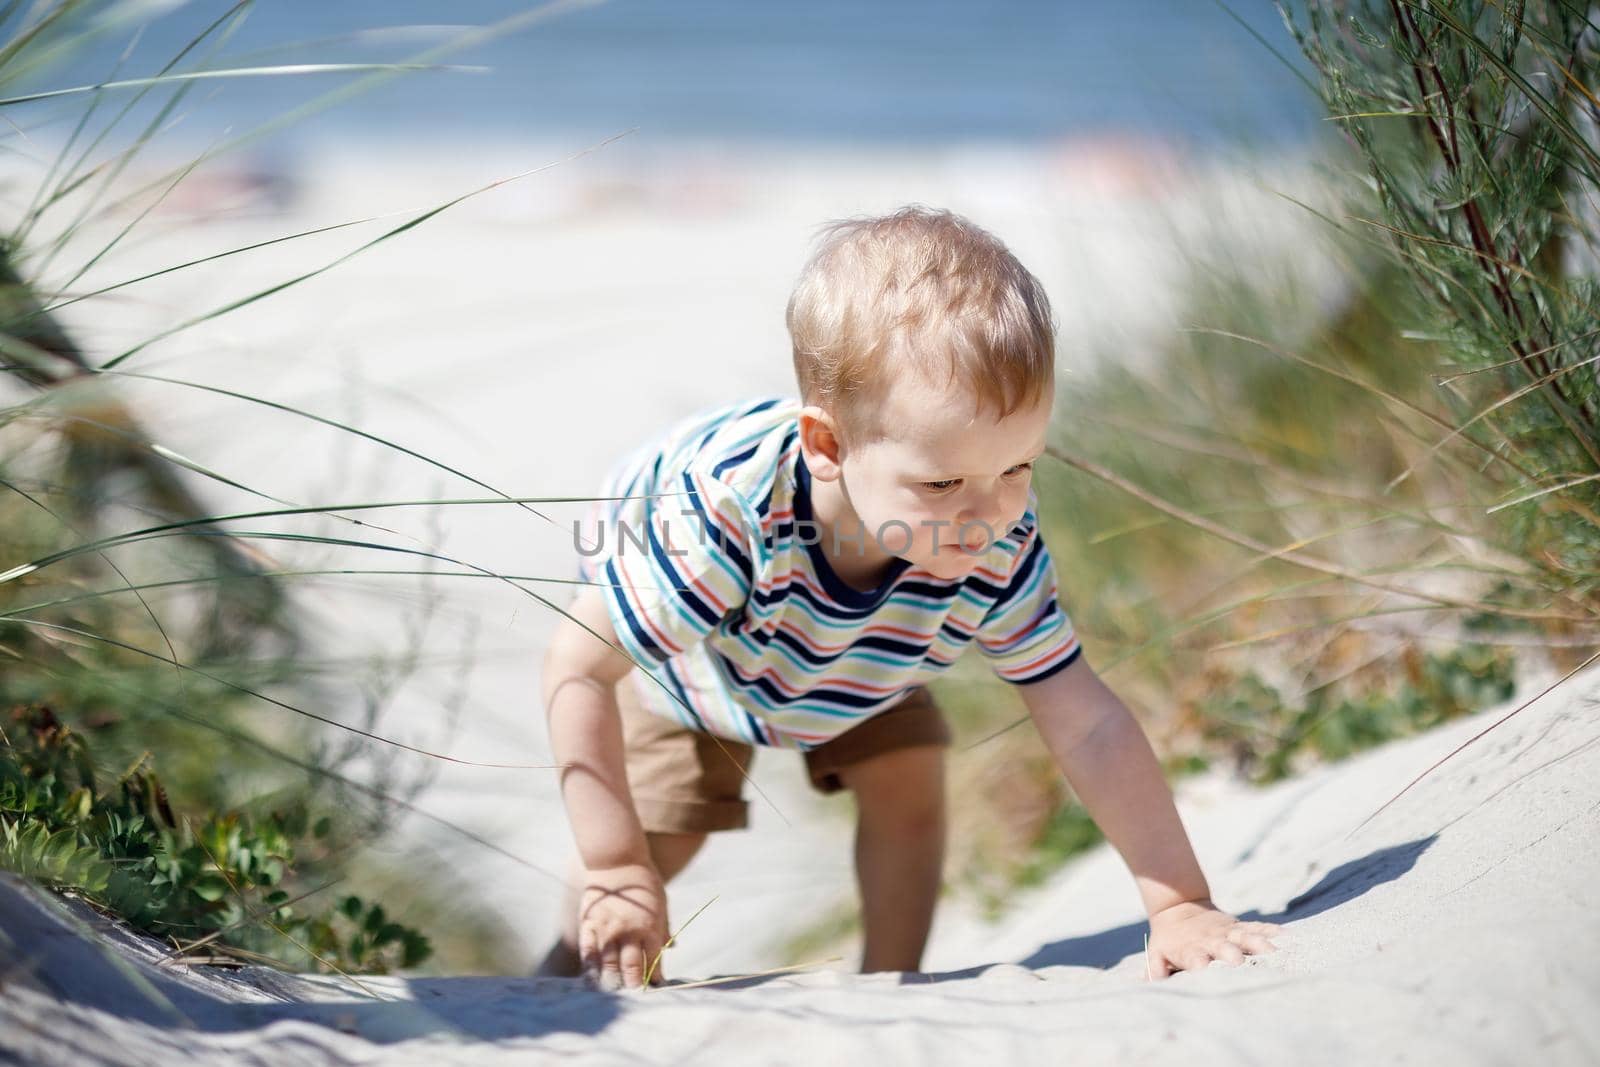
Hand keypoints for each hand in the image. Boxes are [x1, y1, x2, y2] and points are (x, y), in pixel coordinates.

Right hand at [577, 862, 669, 989]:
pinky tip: (592, 980)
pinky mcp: (590, 925)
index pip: (653, 961)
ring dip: (612, 983)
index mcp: (650, 927)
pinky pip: (589, 953)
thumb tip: (672, 947)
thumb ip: (664, 928)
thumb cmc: (644, 882)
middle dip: (633, 986)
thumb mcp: (661, 904)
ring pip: (608, 965)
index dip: (654, 979)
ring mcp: (607, 930)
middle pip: (630, 968)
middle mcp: (629, 932)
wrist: (618, 861)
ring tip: (614, 994)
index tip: (655, 991)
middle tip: (634, 998)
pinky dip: (591, 969)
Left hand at [1144, 899, 1278, 978]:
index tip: (1205, 971)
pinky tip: (1287, 936)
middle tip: (1241, 963)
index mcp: (1190, 950)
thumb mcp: (1156, 954)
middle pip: (1223, 947)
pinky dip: (1271, 931)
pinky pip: (1258, 927)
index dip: (1199, 964)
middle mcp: (1211, 941)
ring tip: (1273, 952)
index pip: (1194, 957)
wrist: (1178, 908)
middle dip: (1232, 955)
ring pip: (1245, 936)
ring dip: (1258, 944)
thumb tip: (1151, 985)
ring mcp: (1227, 932)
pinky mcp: (1239, 926)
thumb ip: (1155, 970)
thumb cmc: (1169, 942)